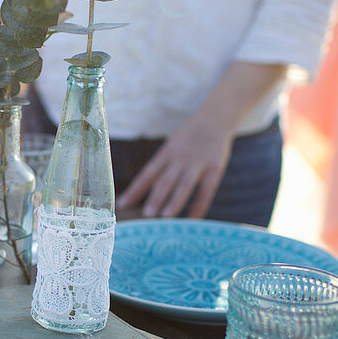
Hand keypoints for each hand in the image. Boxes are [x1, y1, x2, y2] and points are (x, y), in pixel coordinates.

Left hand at [117, 115, 232, 218]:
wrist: (214, 118)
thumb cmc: (188, 139)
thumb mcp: (171, 148)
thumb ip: (161, 169)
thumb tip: (146, 190)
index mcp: (166, 153)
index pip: (147, 174)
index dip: (135, 189)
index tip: (122, 204)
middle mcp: (180, 158)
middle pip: (165, 180)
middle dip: (156, 197)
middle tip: (147, 214)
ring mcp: (198, 163)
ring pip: (184, 185)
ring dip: (175, 202)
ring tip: (165, 217)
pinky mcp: (215, 168)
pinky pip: (206, 191)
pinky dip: (199, 207)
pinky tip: (193, 220)